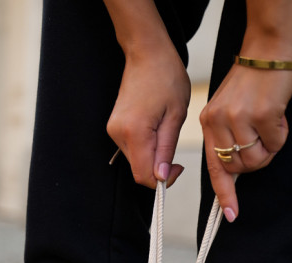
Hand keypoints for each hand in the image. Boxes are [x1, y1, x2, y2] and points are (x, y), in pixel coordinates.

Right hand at [107, 50, 189, 188]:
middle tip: (175, 152)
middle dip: (159, 168)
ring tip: (166, 133)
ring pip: (136, 161)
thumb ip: (167, 149)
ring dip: (153, 157)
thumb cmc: (166, 76)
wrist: (146, 52)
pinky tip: (156, 130)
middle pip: (139, 170)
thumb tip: (162, 177)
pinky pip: (132, 149)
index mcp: (134, 132)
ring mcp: (113, 131)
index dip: (163, 180)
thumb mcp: (176, 115)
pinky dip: (146, 148)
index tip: (178, 168)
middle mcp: (118, 134)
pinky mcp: (114, 128)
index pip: (144, 176)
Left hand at [200, 63, 291, 219]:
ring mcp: (240, 118)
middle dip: (255, 161)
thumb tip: (233, 171)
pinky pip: (276, 143)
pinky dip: (281, 134)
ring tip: (269, 124)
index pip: (213, 168)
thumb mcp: (226, 109)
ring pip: (257, 159)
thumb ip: (226, 138)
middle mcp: (219, 122)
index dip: (223, 194)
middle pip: (239, 168)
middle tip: (262, 138)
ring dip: (269, 148)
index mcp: (208, 123)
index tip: (230, 215)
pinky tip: (278, 115)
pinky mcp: (262, 114)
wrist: (268, 51)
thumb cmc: (250, 82)